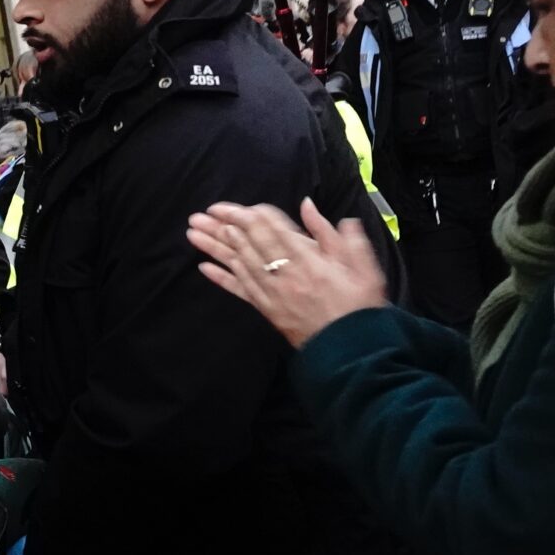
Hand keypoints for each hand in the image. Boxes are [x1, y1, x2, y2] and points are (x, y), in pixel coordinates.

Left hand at [186, 199, 388, 349]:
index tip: (234, 207)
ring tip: (193, 232)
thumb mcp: (361, 265)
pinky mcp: (266, 309)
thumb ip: (334, 233)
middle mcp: (284, 274)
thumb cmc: (360, 304)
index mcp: (308, 259)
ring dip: (214, 247)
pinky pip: (240, 290)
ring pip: (237, 263)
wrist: (352, 349)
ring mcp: (272, 293)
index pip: (271, 229)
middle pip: (248, 244)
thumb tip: (308, 205)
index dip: (250, 215)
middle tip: (200, 214)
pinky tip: (203, 267)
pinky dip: (221, 278)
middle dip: (222, 226)